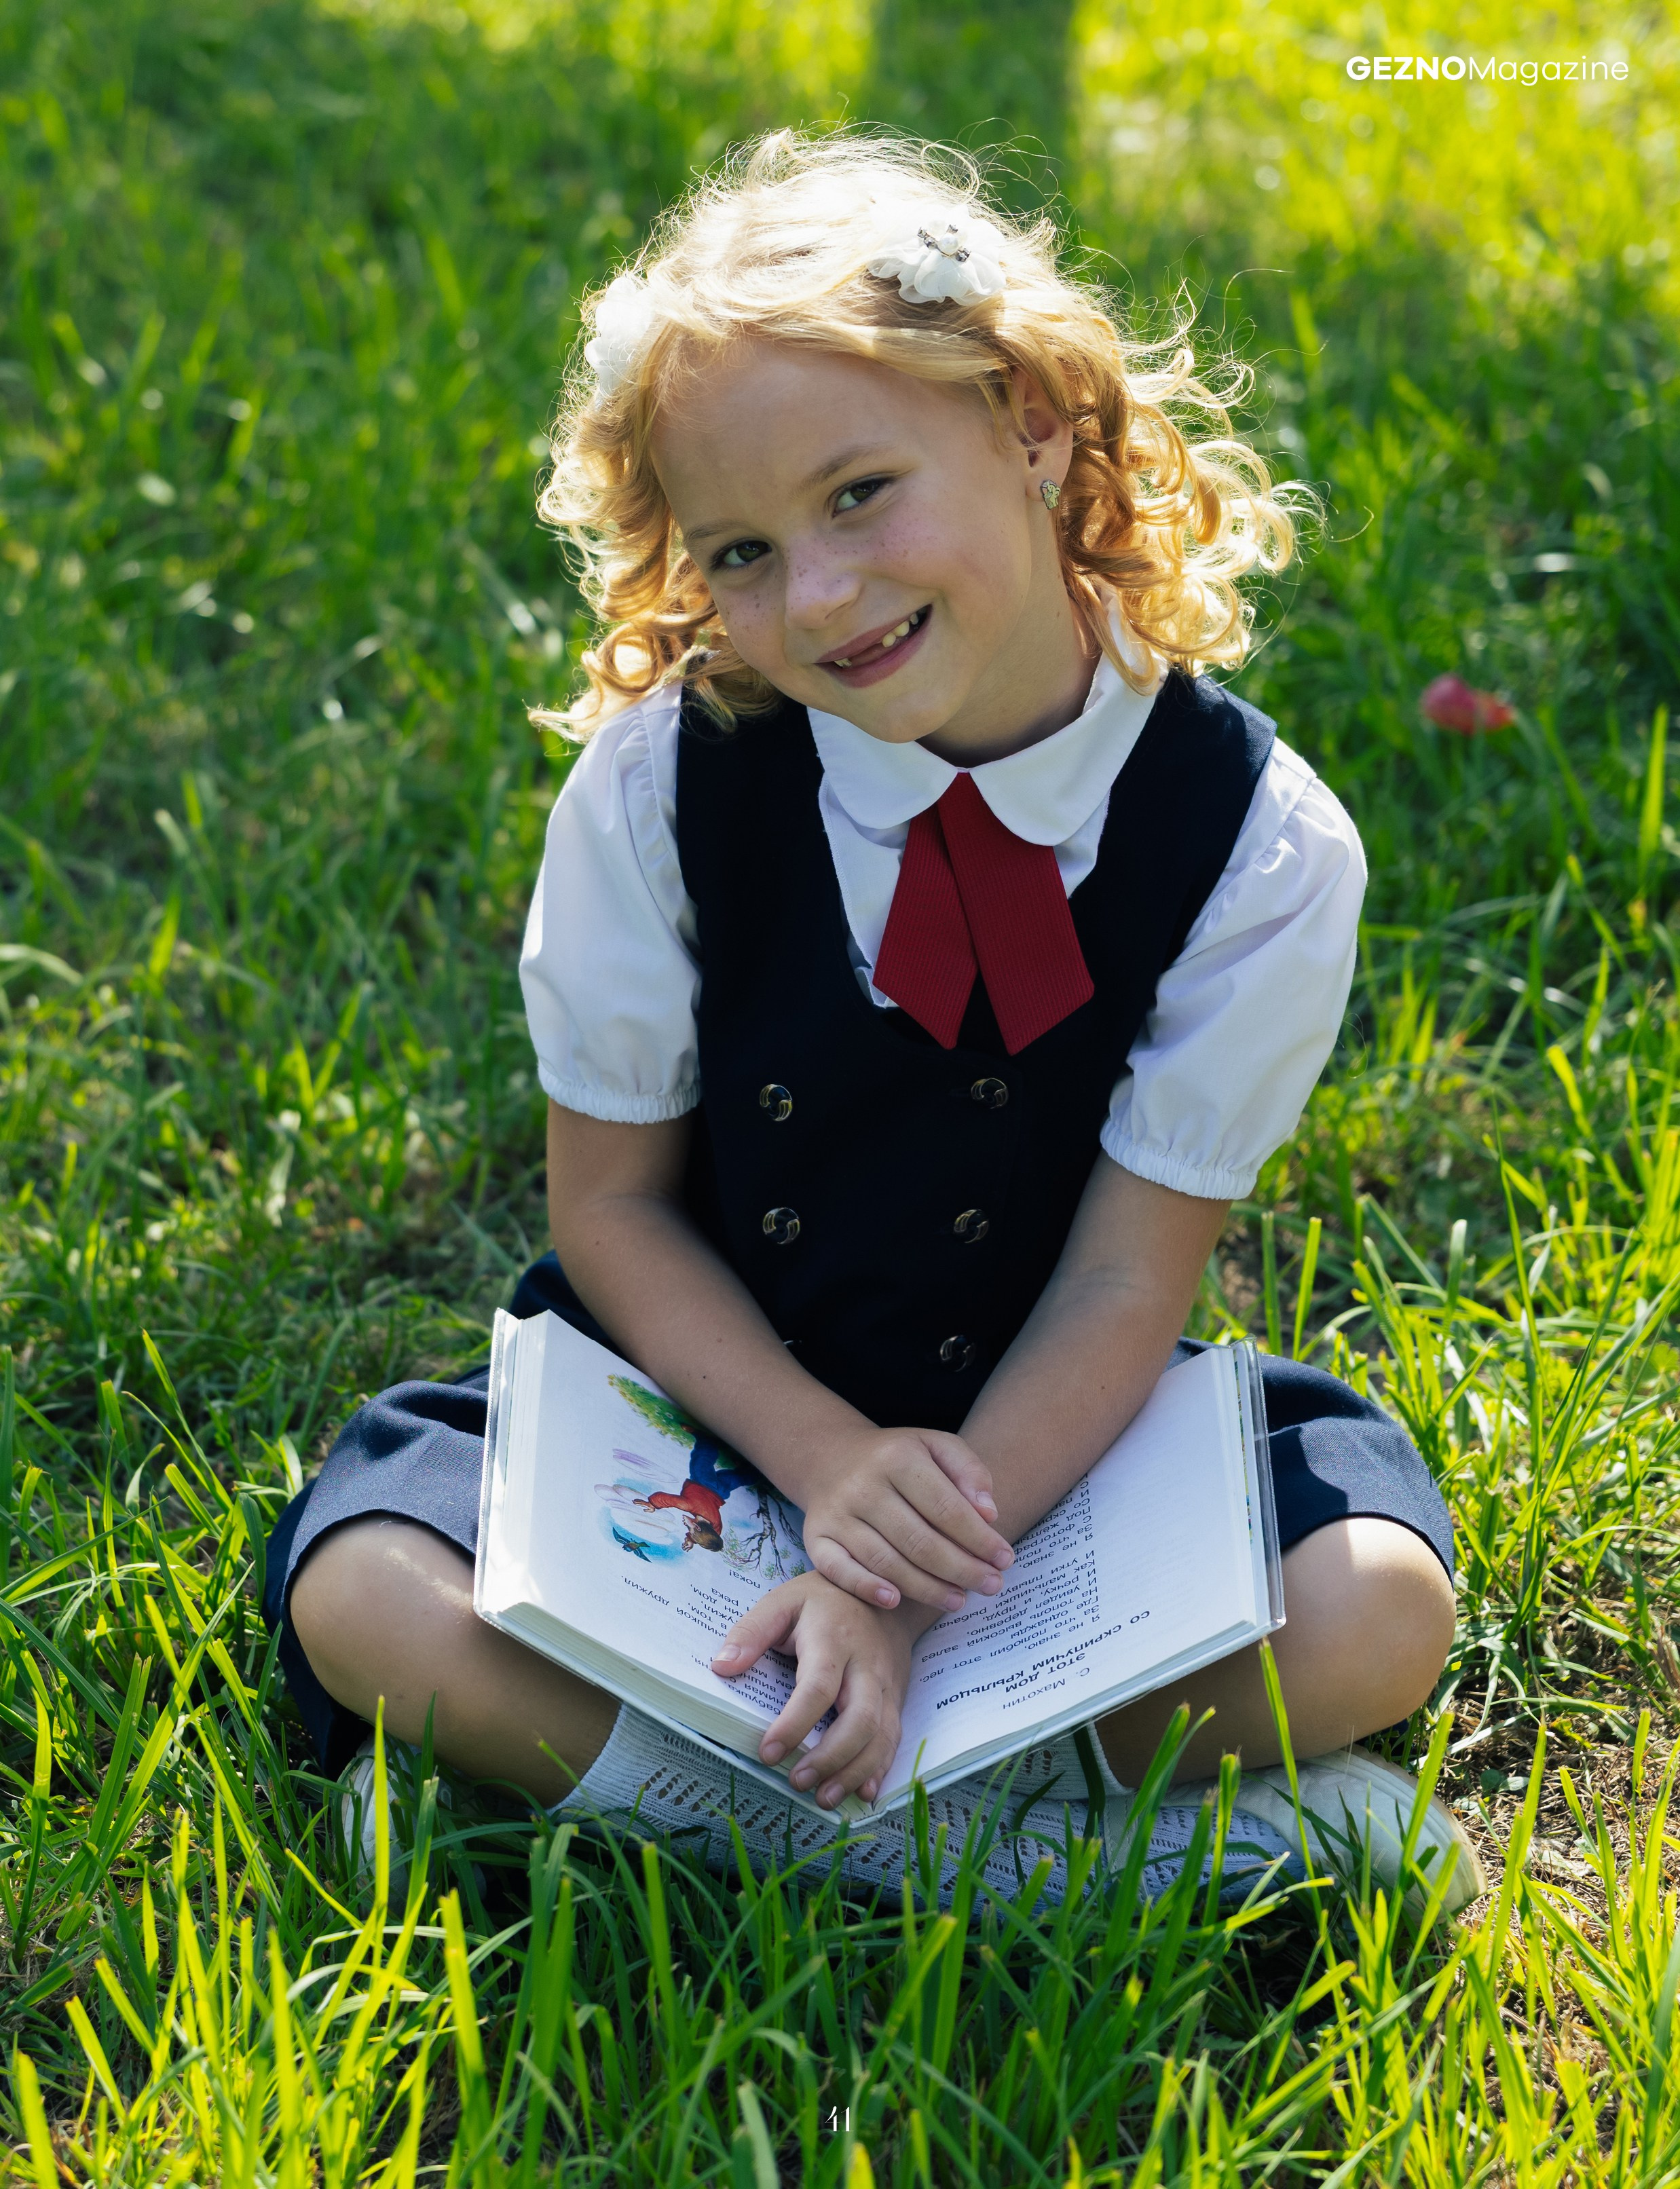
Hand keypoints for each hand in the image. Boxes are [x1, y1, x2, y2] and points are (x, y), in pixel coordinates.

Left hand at [711, 1572, 916, 1807]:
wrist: (890, 1589)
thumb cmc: (825, 1599)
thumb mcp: (784, 1600)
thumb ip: (752, 1631)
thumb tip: (721, 1666)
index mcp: (833, 1640)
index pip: (817, 1688)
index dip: (794, 1724)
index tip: (768, 1752)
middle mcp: (866, 1666)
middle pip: (860, 1719)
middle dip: (831, 1758)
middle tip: (798, 1782)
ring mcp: (887, 1685)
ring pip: (881, 1735)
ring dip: (855, 1771)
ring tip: (823, 1798)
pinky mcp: (896, 1699)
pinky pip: (894, 1738)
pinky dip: (881, 1768)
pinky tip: (862, 1792)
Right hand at [795, 1425, 1013, 1614]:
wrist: (830, 1457)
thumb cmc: (897, 1458)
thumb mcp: (936, 1446)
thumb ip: (969, 1471)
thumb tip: (989, 1514)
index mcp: (898, 1457)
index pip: (946, 1507)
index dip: (979, 1539)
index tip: (1005, 1559)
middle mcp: (863, 1486)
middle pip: (920, 1540)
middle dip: (962, 1569)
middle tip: (992, 1586)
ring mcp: (837, 1514)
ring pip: (886, 1562)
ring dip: (927, 1588)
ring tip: (959, 1599)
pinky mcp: (816, 1538)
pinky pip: (839, 1571)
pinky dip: (866, 1588)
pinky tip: (895, 1602)